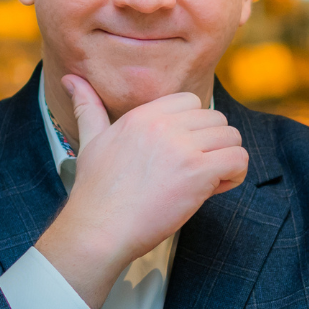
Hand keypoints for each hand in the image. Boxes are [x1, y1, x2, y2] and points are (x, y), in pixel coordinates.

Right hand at [36, 75, 247, 308]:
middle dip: (213, 144)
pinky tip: (214, 190)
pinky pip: (238, 159)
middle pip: (216, 118)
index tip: (184, 152)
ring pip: (231, 137)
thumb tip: (71, 79)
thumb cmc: (94, 193)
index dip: (194, 127)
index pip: (191, 101)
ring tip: (207, 182)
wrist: (98, 230)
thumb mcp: (90, 141)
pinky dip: (234, 175)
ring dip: (226, 160)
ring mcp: (182, 147)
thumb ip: (88, 107)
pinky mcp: (197, 172)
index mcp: (143, 115)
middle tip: (196, 172)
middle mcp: (164, 125)